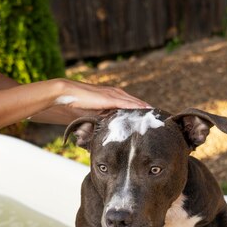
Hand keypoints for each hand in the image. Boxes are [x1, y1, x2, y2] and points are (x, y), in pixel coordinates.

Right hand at [29, 78, 151, 124]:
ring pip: (135, 102)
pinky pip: (128, 103)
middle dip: (147, 111)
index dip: (140, 112)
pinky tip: (146, 111)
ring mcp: (114, 94)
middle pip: (136, 102)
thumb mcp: (94, 115)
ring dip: (145, 109)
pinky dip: (138, 107)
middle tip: (159, 119)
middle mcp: (116, 94)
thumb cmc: (77, 105)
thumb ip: (102, 121)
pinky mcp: (111, 97)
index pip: (131, 105)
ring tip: (156, 116)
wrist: (67, 93)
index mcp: (112, 98)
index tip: (150, 120)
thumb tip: (106, 132)